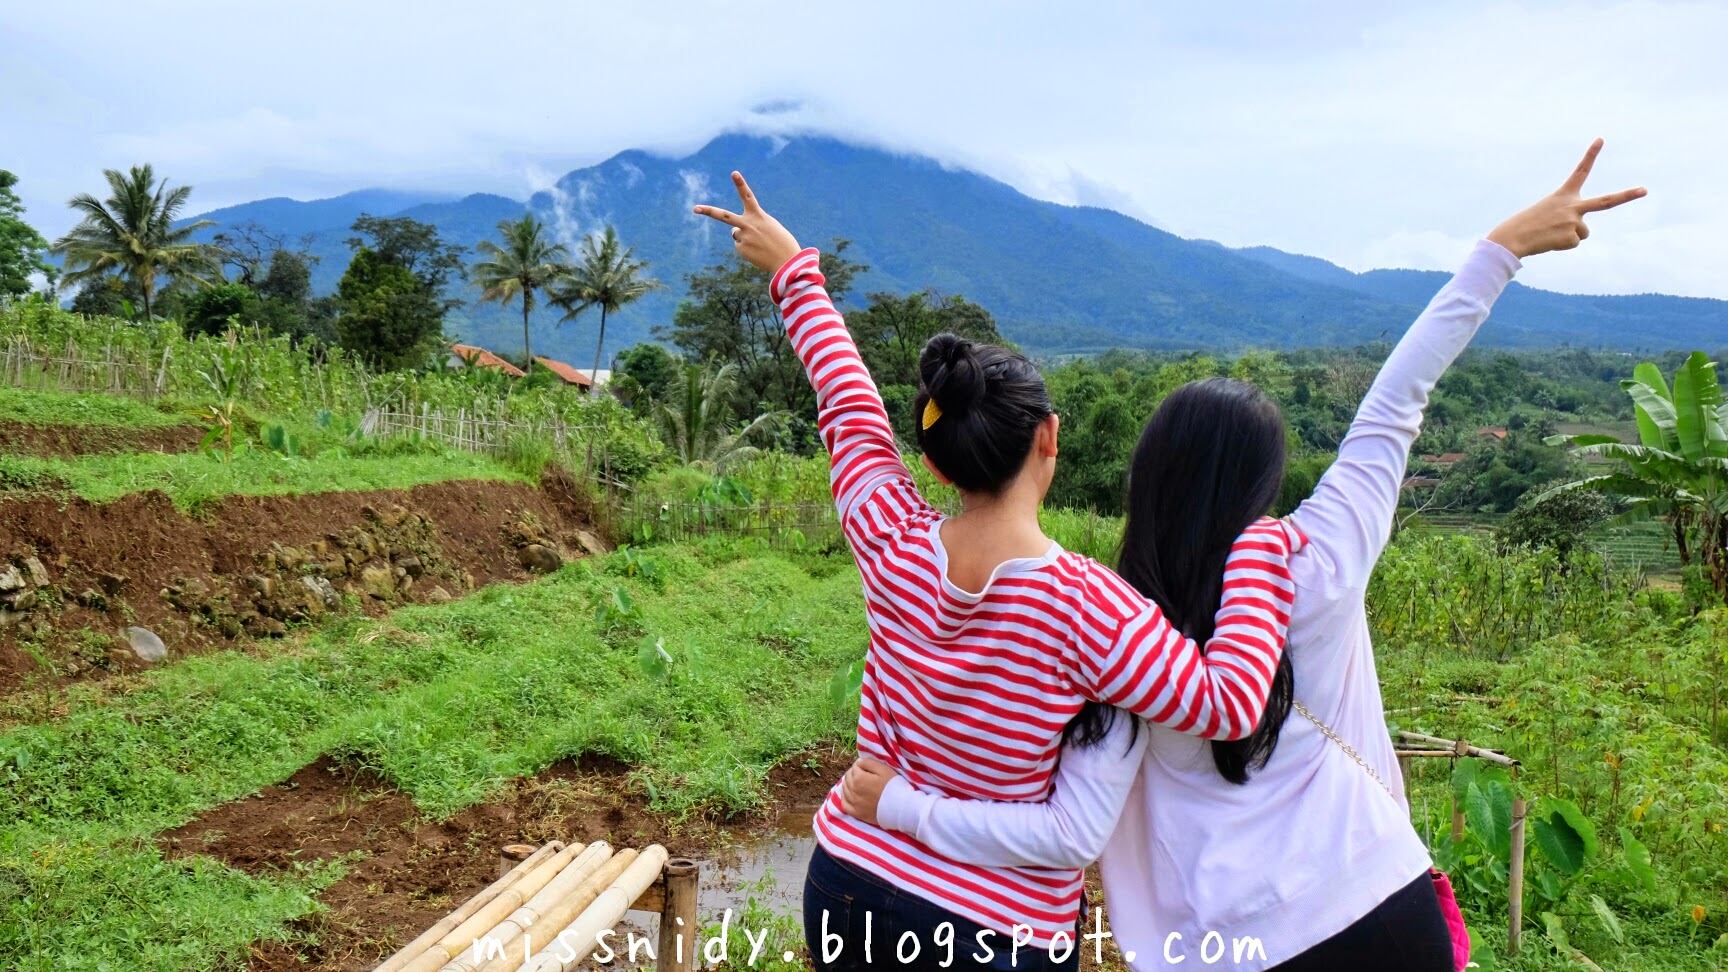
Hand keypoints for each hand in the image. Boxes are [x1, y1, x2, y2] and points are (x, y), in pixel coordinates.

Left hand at [693, 171, 803, 272]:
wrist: (787, 262)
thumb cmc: (782, 243)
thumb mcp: (770, 226)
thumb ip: (752, 224)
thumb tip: (734, 231)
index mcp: (758, 216)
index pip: (748, 196)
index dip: (740, 184)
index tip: (734, 173)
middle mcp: (748, 224)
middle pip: (724, 216)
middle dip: (708, 211)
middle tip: (695, 209)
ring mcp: (743, 237)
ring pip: (735, 233)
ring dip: (744, 237)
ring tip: (759, 244)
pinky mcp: (741, 249)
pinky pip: (739, 246)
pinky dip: (747, 249)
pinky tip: (758, 252)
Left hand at [839, 758, 898, 826]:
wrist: (900, 807)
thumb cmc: (893, 786)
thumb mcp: (883, 769)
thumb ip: (868, 763)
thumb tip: (858, 762)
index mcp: (858, 778)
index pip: (854, 767)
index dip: (861, 765)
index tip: (867, 767)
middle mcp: (852, 790)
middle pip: (848, 777)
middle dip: (854, 773)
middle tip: (864, 774)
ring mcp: (853, 803)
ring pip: (844, 789)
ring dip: (849, 784)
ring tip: (858, 783)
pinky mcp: (856, 813)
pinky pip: (844, 804)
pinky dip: (845, 797)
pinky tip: (849, 795)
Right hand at [1486, 139, 1645, 258]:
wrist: (1513, 238)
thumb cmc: (1526, 224)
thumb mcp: (1548, 214)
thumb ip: (1569, 218)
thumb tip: (1581, 234)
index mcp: (1564, 195)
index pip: (1580, 171)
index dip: (1591, 155)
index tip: (1601, 139)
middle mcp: (1573, 206)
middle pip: (1606, 201)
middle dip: (1627, 196)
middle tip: (1645, 190)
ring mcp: (1574, 222)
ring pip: (1583, 232)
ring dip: (1569, 236)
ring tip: (1550, 234)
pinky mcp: (1572, 238)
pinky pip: (1574, 243)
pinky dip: (1562, 245)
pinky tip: (1549, 242)